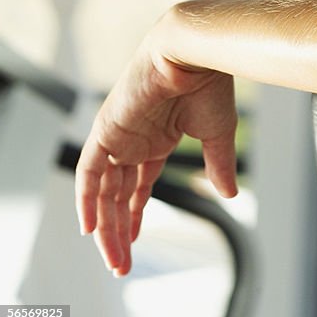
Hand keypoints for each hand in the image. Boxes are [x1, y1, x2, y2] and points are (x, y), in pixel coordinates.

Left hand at [75, 31, 237, 275]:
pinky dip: (87, 200)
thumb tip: (229, 195)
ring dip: (106, 225)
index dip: (136, 215)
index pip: (139, 186)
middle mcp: (133, 141)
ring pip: (103, 191)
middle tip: (122, 263)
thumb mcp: (218, 132)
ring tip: (114, 256)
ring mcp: (118, 136)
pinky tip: (91, 227)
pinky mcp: (107, 131)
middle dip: (119, 230)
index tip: (136, 242)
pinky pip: (88, 173)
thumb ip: (218, 164)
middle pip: (118, 195)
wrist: (195, 53)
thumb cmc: (209, 82)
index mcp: (157, 139)